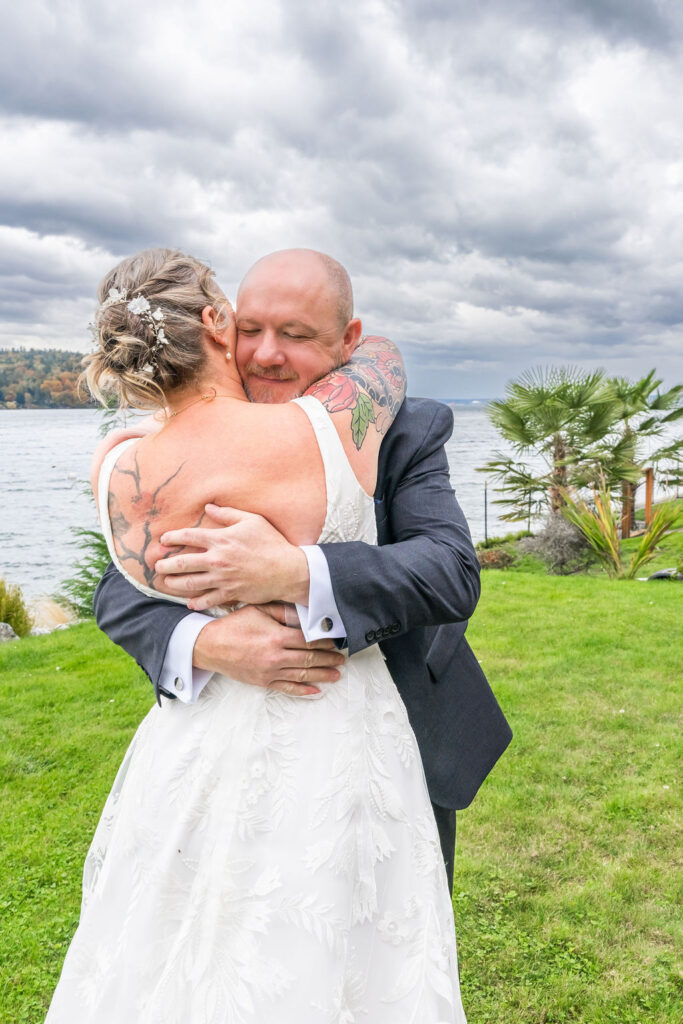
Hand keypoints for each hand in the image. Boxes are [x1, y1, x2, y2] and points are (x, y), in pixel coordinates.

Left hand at [156, 504, 310, 609]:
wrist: (288, 570)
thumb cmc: (272, 543)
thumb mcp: (253, 521)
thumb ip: (228, 514)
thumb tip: (208, 508)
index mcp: (221, 539)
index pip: (188, 537)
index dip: (172, 537)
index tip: (163, 540)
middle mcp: (218, 559)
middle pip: (182, 563)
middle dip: (165, 564)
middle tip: (156, 566)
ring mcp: (222, 578)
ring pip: (190, 583)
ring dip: (174, 583)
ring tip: (165, 582)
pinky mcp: (230, 593)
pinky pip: (208, 600)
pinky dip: (196, 602)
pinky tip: (189, 602)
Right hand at [193, 604, 343, 696]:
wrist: (209, 646)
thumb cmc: (234, 625)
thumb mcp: (258, 610)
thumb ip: (284, 612)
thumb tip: (306, 615)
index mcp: (277, 637)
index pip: (308, 641)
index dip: (325, 643)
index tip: (336, 643)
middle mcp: (275, 656)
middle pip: (309, 659)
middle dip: (328, 660)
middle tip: (342, 660)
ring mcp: (269, 672)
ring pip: (301, 675)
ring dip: (321, 676)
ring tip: (336, 676)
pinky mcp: (262, 682)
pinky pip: (286, 688)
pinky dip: (302, 691)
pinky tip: (315, 691)